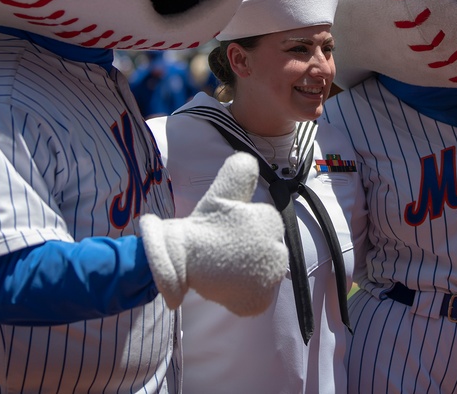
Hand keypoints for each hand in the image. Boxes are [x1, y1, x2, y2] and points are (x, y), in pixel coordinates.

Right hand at [140, 153, 287, 315]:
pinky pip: (258, 297)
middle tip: (224, 250)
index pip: (266, 226)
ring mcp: (270, 278)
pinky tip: (228, 285)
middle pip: (268, 250)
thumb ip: (240, 170)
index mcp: (271, 221)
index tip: (227, 231)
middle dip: (249, 250)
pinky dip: (245, 294)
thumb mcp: (222, 191)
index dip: (245, 228)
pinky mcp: (259, 300)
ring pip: (264, 273)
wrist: (178, 259)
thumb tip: (250, 157)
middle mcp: (278, 250)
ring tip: (225, 267)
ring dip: (248, 271)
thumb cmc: (202, 224)